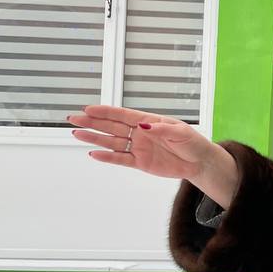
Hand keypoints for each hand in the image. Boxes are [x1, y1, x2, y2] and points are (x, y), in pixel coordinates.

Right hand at [68, 105, 239, 206]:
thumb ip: (162, 129)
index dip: (105, 111)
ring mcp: (138, 147)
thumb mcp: (181, 133)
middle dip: (92, 122)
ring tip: (77, 133)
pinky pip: (121, 159)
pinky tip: (93, 153)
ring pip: (112, 142)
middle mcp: (140, 133)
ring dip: (95, 138)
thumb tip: (143, 126)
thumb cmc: (192, 142)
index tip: (88, 108)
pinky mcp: (140, 162)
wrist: (199, 162)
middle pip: (112, 126)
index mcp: (149, 121)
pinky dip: (107, 157)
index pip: (123, 115)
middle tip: (73, 118)